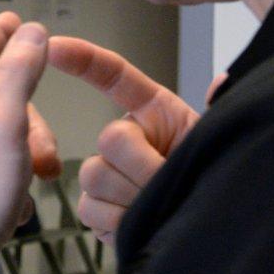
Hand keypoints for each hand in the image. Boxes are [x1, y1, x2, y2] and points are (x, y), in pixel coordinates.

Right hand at [48, 37, 207, 243]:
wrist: (209, 228)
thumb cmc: (212, 179)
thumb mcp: (218, 140)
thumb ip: (216, 111)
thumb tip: (220, 82)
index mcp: (151, 112)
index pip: (113, 76)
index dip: (84, 59)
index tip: (54, 46)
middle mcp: (122, 140)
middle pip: (110, 139)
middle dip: (144, 165)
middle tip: (169, 182)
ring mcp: (104, 176)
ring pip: (97, 176)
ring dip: (134, 197)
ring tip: (159, 207)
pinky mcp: (94, 210)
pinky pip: (91, 209)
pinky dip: (119, 221)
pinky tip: (140, 224)